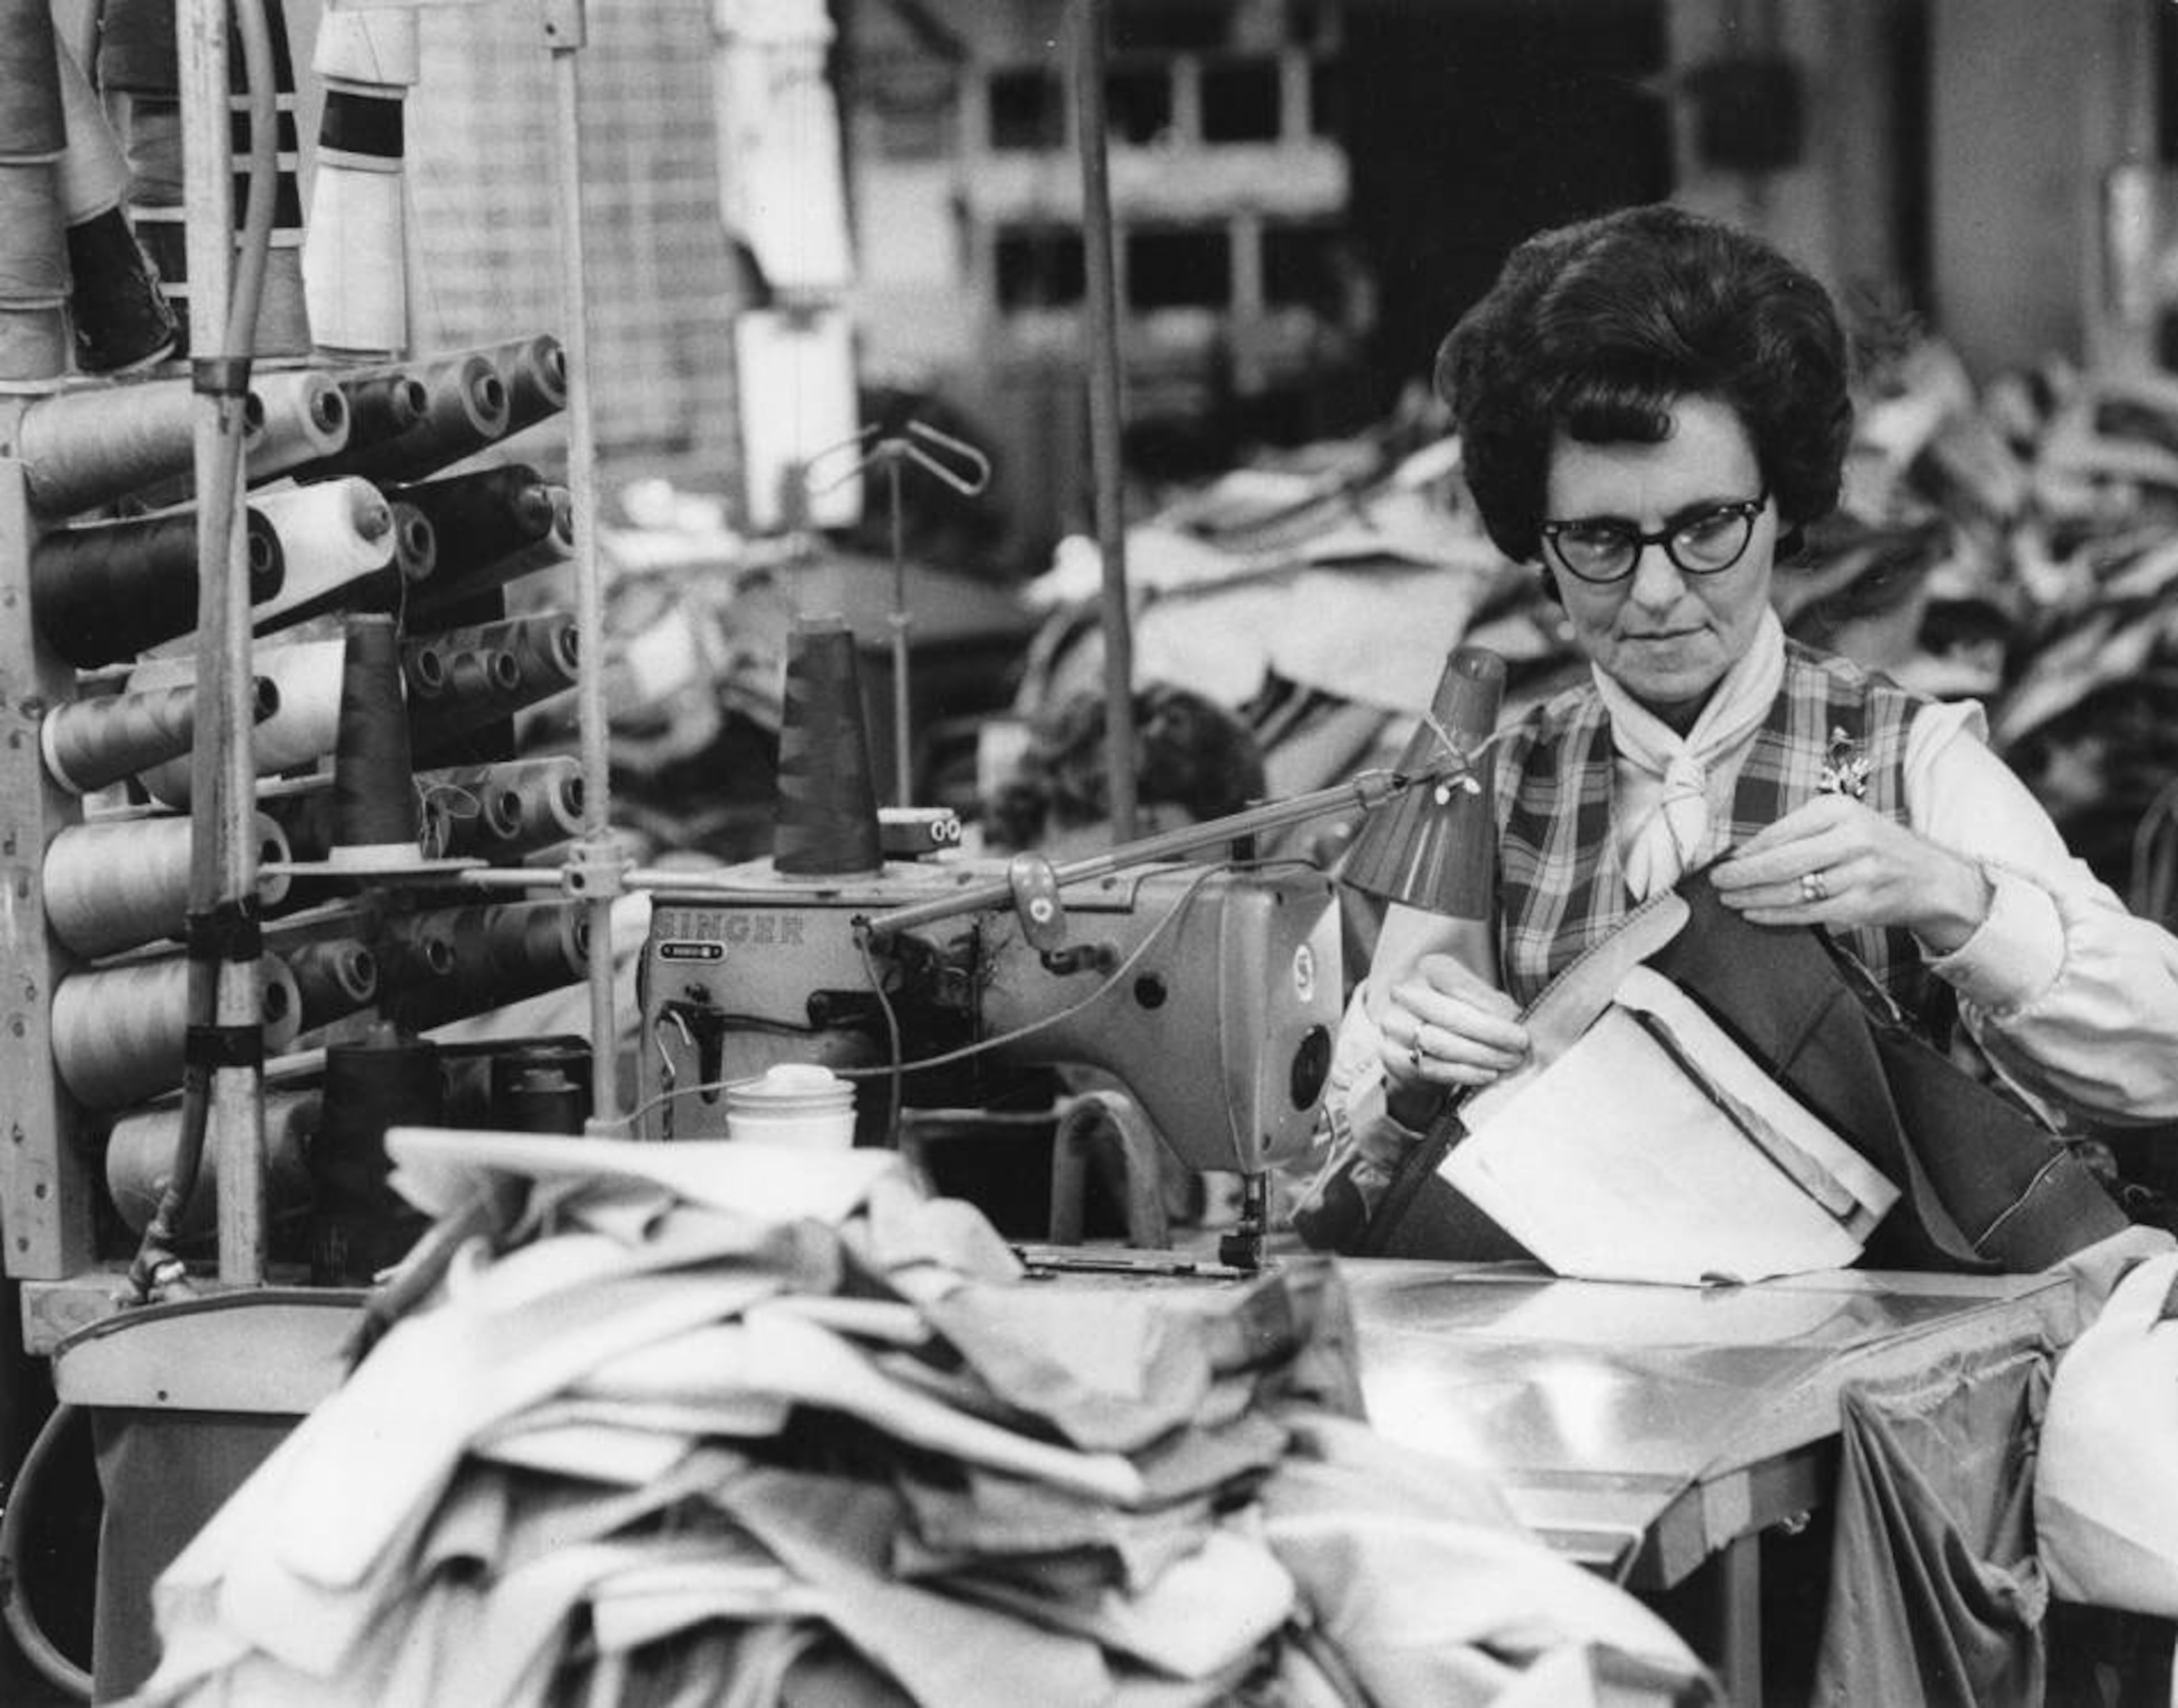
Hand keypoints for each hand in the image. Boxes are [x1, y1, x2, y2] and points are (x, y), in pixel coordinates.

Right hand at [1375, 954, 1530, 1091]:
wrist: (1420, 1037)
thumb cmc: (1459, 1012)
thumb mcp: (1477, 998)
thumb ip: (1494, 1006)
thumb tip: (1517, 1023)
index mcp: (1429, 967)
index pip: (1460, 987)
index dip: (1492, 1010)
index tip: (1521, 1030)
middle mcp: (1405, 992)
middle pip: (1450, 1016)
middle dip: (1490, 1035)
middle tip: (1519, 1048)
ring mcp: (1394, 1025)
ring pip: (1440, 1044)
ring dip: (1480, 1056)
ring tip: (1508, 1062)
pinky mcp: (1391, 1055)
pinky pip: (1430, 1067)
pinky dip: (1463, 1073)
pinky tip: (1486, 1074)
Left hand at [1709, 796, 1992, 951]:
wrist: (1933, 879)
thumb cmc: (1877, 848)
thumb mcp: (1844, 823)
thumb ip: (1801, 832)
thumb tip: (1745, 852)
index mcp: (1840, 810)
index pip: (1781, 831)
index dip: (1748, 849)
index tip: (1723, 859)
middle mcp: (1851, 838)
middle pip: (1782, 861)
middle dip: (1742, 874)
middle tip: (1715, 881)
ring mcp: (1859, 874)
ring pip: (1792, 889)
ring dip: (1753, 896)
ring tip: (1728, 898)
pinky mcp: (1862, 905)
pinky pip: (1807, 912)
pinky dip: (1775, 914)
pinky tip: (1753, 912)